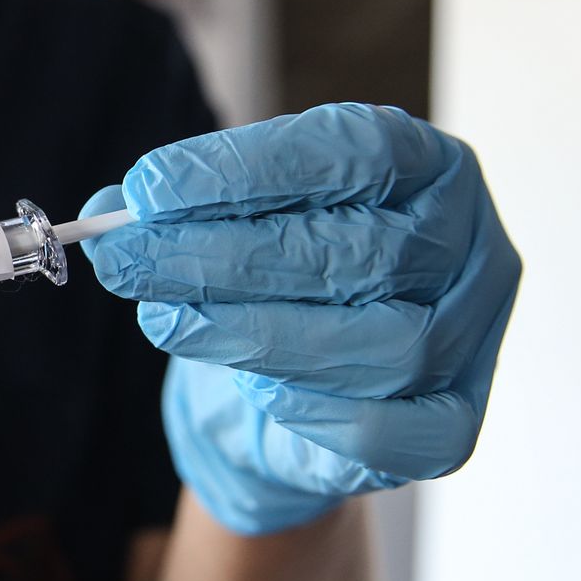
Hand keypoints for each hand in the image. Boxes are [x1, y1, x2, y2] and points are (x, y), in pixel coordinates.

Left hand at [81, 103, 519, 534]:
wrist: (283, 391)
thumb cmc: (270, 280)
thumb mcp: (225, 222)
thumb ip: (174, 211)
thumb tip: (107, 208)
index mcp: (427, 166)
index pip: (355, 150)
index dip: (247, 169)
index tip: (149, 188)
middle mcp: (469, 246)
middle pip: (359, 251)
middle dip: (224, 256)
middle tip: (129, 260)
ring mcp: (473, 338)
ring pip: (385, 342)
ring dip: (257, 334)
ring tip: (167, 322)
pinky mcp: (454, 425)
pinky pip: (405, 430)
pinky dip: (326, 412)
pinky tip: (257, 391)